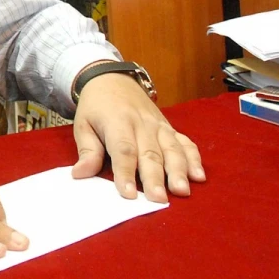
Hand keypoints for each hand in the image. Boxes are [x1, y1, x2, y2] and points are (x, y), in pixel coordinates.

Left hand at [71, 73, 205, 202]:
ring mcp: (159, 126)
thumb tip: (80, 174)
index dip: (126, 173)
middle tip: (159, 200)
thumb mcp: (82, 125)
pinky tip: (199, 176)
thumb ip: (87, 151)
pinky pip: (185, 143)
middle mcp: (142, 124)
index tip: (129, 194)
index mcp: (117, 122)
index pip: (123, 150)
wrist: (112, 79)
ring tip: (182, 191)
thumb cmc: (96, 107)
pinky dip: (194, 159)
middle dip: (155, 178)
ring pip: (172, 150)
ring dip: (178, 171)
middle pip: (150, 153)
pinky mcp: (170, 128)